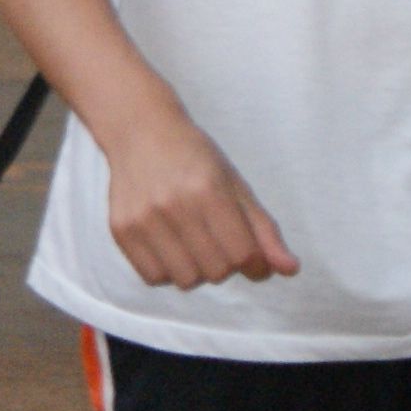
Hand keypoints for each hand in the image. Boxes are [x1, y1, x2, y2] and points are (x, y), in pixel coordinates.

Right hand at [101, 105, 296, 287]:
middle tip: (217, 239)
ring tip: (192, 242)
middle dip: (225, 263)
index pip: (242, 254)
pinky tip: (169, 246)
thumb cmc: (195, 157)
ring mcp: (143, 219)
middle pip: (216, 271)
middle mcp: (174, 205)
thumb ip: (264, 230)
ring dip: (196, 269)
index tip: (251, 254)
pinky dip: (167, 270)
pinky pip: (153, 277)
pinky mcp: (121, 230)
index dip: (254, 261)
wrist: (140, 130)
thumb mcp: (236, 184)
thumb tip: (290, 269)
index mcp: (209, 190)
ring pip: (186, 280)